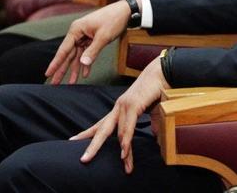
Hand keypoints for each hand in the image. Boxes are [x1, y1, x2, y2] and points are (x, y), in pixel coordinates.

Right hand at [45, 0, 131, 83]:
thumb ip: (93, 51)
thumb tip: (83, 63)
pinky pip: (86, 53)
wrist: (125, 11)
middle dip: (62, 69)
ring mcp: (84, 36)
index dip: (55, 63)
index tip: (47, 74)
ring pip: (77, 56)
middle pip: (68, 54)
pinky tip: (84, 73)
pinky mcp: (91, 39)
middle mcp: (77, 33)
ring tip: (70, 83)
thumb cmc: (113, 20)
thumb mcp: (103, 36)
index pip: (63, 50)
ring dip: (75, 69)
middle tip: (54, 83)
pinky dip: (86, 63)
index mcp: (76, 30)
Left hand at [70, 57, 169, 173]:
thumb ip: (153, 122)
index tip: (73, 141)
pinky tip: (125, 152)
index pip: (101, 124)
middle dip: (92, 146)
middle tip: (83, 159)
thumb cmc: (157, 88)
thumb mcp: (153, 109)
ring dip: (121, 150)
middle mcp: (119, 107)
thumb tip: (155, 134)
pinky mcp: (134, 105)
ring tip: (122, 164)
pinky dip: (126, 140)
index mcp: (120, 109)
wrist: (163, 71)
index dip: (87, 134)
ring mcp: (125, 106)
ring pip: (117, 131)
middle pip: (102, 130)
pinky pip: (128, 126)